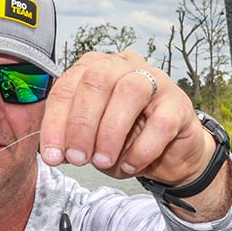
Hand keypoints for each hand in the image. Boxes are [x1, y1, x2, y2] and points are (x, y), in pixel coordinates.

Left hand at [39, 50, 214, 185]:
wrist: (168, 154)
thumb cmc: (125, 140)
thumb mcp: (91, 140)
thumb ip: (71, 141)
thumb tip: (54, 153)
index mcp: (94, 68)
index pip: (67, 87)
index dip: (56, 122)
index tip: (52, 156)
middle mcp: (123, 65)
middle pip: (96, 81)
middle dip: (81, 125)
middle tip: (77, 159)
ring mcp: (155, 79)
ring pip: (128, 92)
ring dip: (110, 132)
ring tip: (102, 162)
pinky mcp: (179, 103)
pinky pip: (160, 122)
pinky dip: (141, 149)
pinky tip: (131, 165)